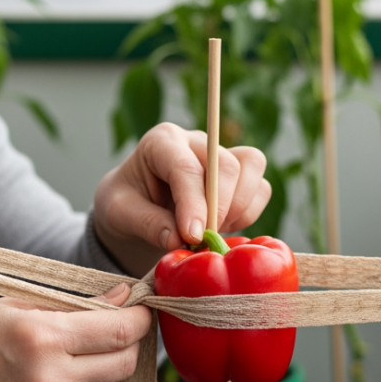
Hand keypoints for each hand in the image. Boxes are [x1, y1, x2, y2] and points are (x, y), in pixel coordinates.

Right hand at [0, 284, 150, 381]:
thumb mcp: (11, 305)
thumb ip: (74, 303)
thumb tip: (125, 295)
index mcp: (39, 339)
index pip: (121, 330)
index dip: (141, 314)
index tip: (142, 302)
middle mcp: (49, 381)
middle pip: (125, 362)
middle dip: (131, 338)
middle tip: (119, 321)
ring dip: (110, 364)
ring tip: (84, 346)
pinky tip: (61, 372)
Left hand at [93, 122, 271, 275]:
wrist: (137, 208)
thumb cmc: (125, 205)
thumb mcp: (119, 214)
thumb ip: (147, 224)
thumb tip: (179, 239)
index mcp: (162, 141)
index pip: (185, 167)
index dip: (193, 203)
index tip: (193, 236)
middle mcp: (196, 141)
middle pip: (226, 163)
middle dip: (220, 207)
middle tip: (203, 240)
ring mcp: (221, 155)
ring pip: (251, 167)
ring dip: (238, 208)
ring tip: (211, 232)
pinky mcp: (240, 175)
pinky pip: (261, 189)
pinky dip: (247, 213)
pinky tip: (224, 227)